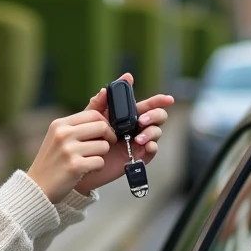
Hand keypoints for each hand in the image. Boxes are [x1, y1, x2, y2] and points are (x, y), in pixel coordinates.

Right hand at [26, 109, 114, 203]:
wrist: (37, 187)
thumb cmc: (53, 161)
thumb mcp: (62, 135)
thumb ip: (84, 117)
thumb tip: (104, 92)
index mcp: (60, 124)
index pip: (94, 114)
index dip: (104, 124)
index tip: (102, 134)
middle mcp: (63, 134)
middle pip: (102, 127)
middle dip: (108, 138)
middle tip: (101, 147)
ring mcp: (68, 150)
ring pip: (104, 146)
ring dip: (101, 155)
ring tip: (88, 160)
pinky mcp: (75, 166)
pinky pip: (100, 162)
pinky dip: (96, 168)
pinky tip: (85, 170)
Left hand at [74, 73, 175, 195]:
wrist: (83, 160)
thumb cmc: (87, 138)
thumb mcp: (90, 119)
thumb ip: (97, 104)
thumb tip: (104, 90)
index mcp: (129, 115)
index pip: (147, 105)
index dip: (158, 101)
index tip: (167, 99)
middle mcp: (137, 127)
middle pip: (157, 117)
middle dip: (154, 115)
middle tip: (142, 120)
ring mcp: (140, 142)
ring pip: (156, 132)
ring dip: (151, 132)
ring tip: (138, 139)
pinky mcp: (138, 156)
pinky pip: (152, 150)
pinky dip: (152, 146)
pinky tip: (147, 146)